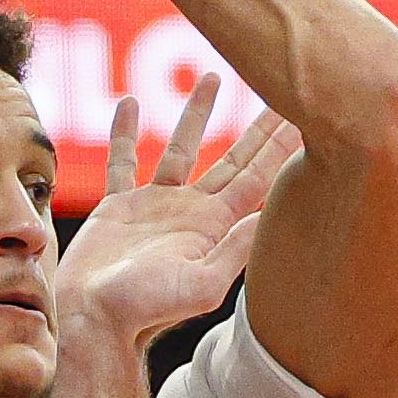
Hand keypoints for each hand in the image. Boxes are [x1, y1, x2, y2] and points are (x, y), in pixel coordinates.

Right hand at [57, 74, 301, 349]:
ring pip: (182, 147)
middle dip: (256, 124)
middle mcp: (192, 211)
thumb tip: (270, 214)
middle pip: (233, 157)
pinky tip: (130, 104)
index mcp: (215, 225)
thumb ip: (236, 249)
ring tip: (211, 76)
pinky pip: (124, 160)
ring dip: (197, 112)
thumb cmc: (145, 309)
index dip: (280, 146)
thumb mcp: (201, 284)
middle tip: (279, 84)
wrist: (93, 321)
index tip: (304, 112)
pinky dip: (126, 132)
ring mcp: (156, 206)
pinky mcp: (119, 208)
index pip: (258, 176)